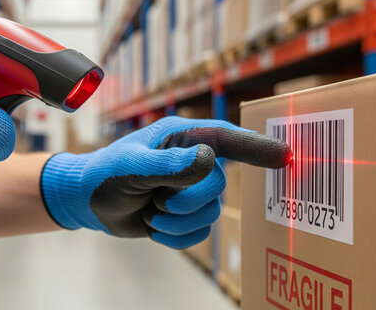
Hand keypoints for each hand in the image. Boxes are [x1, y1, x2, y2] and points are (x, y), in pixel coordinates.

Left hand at [40, 116, 289, 248]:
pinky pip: (199, 234)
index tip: (287, 156)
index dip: (258, 147)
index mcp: (181, 138)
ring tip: (150, 211)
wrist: (88, 202)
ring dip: (176, 221)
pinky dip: (175, 236)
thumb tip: (207, 160)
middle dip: (186, 201)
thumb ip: (168, 164)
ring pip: (210, 213)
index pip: (227, 139)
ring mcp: (189, 189)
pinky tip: (153, 226)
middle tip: (156, 201)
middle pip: (217, 186)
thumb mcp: (132, 166)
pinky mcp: (185, 214)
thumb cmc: (105, 174)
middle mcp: (191, 161)